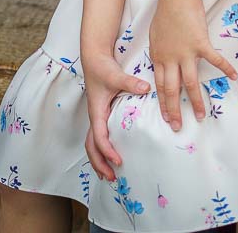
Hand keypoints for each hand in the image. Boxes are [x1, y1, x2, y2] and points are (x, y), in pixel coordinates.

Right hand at [83, 50, 149, 180]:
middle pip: (91, 147)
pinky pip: (99, 137)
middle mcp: (95, 117)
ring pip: (93, 144)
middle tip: (112, 177)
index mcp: (96, 111)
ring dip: (99, 160)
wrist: (94, 58)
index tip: (118, 160)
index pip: (99, 137)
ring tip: (109, 175)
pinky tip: (112, 156)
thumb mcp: (115, 75)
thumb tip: (146, 88)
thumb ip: (130, 82)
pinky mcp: (102, 114)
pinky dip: (102, 150)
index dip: (107, 151)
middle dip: (100, 164)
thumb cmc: (102, 68)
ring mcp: (97, 116)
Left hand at [150, 0, 236, 130]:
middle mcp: (171, 58)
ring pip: (190, 82)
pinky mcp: (200, 43)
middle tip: (177, 126)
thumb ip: (160, 51)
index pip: (160, 85)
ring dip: (196, 100)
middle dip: (174, 110)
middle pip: (172, 89)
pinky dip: (225, 69)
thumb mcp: (156, 35)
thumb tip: (163, 62)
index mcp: (159, 57)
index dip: (163, 103)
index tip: (166, 117)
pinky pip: (214, 60)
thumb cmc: (165, 12)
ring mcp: (186, 52)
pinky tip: (233, 77)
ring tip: (201, 115)